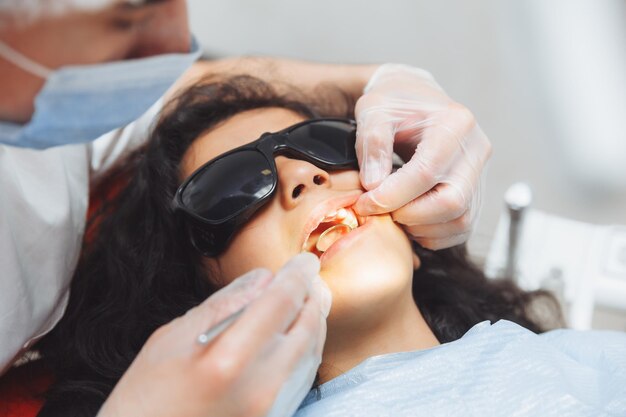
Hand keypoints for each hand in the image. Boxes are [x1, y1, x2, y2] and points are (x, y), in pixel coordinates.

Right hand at [97, 253, 330, 416]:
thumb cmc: (147, 394)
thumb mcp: (173, 337)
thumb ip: (224, 304)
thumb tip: (262, 279)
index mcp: (228, 359)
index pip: (280, 304)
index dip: (297, 276)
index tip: (304, 261)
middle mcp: (259, 386)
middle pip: (306, 329)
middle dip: (312, 296)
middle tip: (310, 276)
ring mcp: (270, 407)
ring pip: (311, 354)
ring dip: (314, 320)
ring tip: (309, 298)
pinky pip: (303, 377)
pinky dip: (308, 348)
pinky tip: (299, 333)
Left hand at [353, 64, 491, 249]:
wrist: (416, 100)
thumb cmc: (394, 104)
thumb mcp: (374, 110)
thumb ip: (372, 143)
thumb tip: (374, 185)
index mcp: (454, 123)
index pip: (426, 172)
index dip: (392, 195)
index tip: (364, 204)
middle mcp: (476, 149)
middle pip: (451, 201)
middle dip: (409, 216)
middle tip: (380, 212)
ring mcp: (480, 173)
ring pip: (460, 219)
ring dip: (421, 228)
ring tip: (393, 215)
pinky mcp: (477, 193)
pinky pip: (463, 227)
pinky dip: (434, 235)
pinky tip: (410, 222)